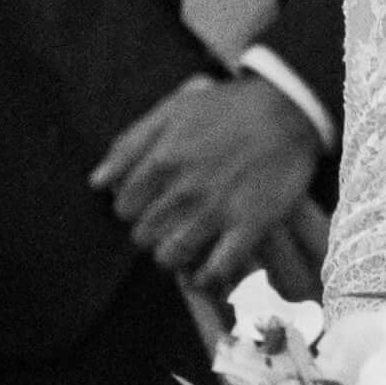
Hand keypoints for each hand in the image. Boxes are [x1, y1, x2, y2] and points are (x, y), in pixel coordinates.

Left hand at [92, 73, 322, 295]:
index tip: (147, 204)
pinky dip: (206, 278)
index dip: (132, 208)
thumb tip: (97, 182)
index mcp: (162, 161)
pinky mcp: (250, 226)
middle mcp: (185, 190)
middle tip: (166, 224)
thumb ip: (130, 144)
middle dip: (150, 232)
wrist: (288, 109)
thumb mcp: (172, 110)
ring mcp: (217, 211)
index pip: (124, 208)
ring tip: (182, 246)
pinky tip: (204, 273)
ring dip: (172, 256)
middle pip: (144, 235)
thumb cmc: (227, 107)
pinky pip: (218, 269)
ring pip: (172, 256)